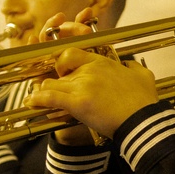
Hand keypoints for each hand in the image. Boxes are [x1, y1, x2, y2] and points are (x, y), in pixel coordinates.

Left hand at [25, 49, 158, 140]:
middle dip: (53, 80)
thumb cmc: (144, 101)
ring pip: (51, 83)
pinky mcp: (78, 103)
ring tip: (37, 99)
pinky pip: (50, 98)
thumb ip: (132, 67)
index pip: (72, 53)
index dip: (63, 62)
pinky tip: (30, 103)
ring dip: (44, 91)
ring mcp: (82, 85)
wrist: (143, 120)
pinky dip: (38, 100)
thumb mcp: (143, 76)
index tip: (62, 70)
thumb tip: (130, 66)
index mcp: (102, 62)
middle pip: (59, 70)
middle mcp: (89, 70)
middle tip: (50, 88)